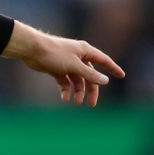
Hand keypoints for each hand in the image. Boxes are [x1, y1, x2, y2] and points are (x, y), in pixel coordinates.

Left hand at [2, 21, 124, 106]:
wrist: (32, 50)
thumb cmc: (54, 54)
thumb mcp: (75, 66)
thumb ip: (90, 74)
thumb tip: (105, 81)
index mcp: (85, 51)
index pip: (103, 60)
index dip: (112, 68)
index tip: (122, 75)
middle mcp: (78, 57)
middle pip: (89, 75)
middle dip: (91, 90)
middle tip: (91, 104)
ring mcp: (67, 63)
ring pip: (77, 80)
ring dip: (78, 92)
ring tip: (76, 102)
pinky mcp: (56, 69)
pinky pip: (65, 81)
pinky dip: (65, 90)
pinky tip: (64, 98)